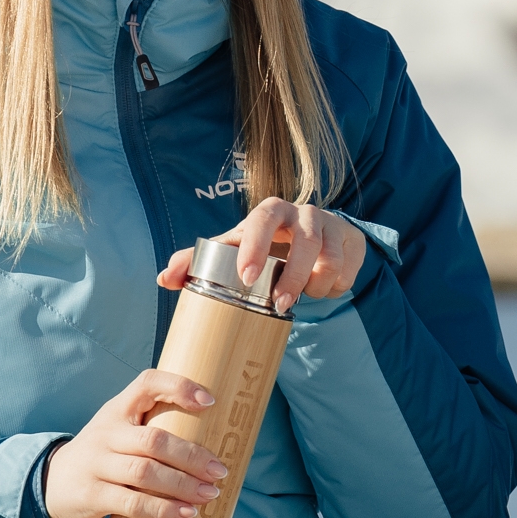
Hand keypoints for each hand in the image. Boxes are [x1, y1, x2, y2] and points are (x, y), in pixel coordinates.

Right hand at [42, 369, 227, 517]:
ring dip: (183, 485)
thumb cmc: (105, 455)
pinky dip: (162, 510)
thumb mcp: (121, 430)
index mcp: (118, 410)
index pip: (147, 383)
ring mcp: (96, 464)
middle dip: (192, 456)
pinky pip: (132, 502)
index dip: (179, 387)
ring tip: (209, 494)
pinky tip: (185, 514)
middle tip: (220, 471)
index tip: (210, 401)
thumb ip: (155, 426)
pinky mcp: (92, 494)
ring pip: (145, 472)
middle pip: (154, 439)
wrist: (51, 484)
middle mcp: (106, 433)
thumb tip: (218, 439)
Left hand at [159, 197, 364, 314]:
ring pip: (330, 257)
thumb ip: (196, 262)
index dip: (256, 246)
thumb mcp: (232, 250)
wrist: (312, 238)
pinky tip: (323, 289)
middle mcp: (304, 212)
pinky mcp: (353, 242)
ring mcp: (332, 226)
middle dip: (293, 276)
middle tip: (281, 306)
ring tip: (304, 298)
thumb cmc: (264, 245)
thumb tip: (163, 279)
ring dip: (317, 284)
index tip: (247, 278)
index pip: (263, 218)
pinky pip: (348, 270)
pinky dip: (335, 286)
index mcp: (271, 211)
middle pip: (304, 240)